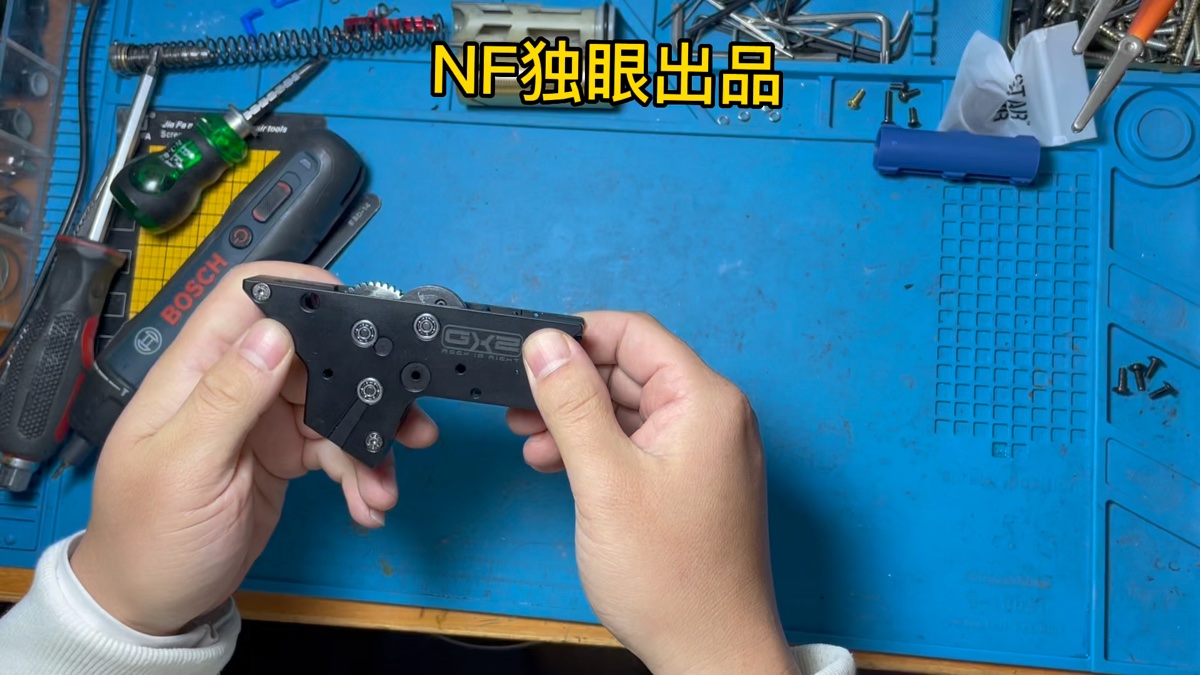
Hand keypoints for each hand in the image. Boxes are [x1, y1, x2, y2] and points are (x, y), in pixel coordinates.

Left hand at [69, 261, 438, 636]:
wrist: (155, 605)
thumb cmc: (149, 539)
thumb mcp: (185, 468)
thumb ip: (228, 397)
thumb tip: (274, 331)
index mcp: (196, 373)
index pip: (246, 301)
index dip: (300, 290)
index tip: (357, 310)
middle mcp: (234, 386)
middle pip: (312, 355)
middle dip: (364, 384)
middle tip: (406, 419)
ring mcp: (262, 421)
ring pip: (335, 405)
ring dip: (369, 444)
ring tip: (384, 487)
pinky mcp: (284, 455)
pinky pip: (336, 449)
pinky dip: (359, 475)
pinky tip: (368, 504)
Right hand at [507, 312, 796, 674]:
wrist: (710, 652)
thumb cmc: (673, 579)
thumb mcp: (604, 479)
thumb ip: (571, 404)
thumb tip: (546, 344)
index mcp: (704, 402)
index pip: (635, 334)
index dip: (577, 335)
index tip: (531, 352)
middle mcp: (713, 417)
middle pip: (629, 369)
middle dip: (570, 383)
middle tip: (518, 403)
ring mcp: (705, 450)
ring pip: (630, 408)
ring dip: (577, 418)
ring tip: (531, 439)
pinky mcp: (692, 480)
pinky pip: (640, 442)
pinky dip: (598, 447)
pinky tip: (560, 463)